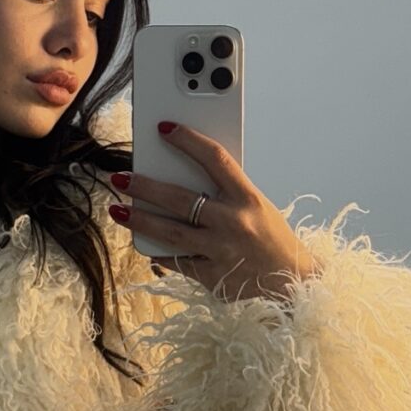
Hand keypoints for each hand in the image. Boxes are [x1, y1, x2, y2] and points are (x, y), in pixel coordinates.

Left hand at [106, 122, 317, 305]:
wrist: (292, 282)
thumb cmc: (271, 238)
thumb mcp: (256, 206)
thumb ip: (226, 192)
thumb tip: (183, 174)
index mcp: (248, 198)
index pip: (215, 159)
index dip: (188, 140)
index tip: (164, 128)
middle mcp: (234, 223)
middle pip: (180, 199)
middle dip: (145, 187)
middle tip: (120, 177)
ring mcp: (221, 252)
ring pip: (171, 233)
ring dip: (140, 220)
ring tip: (118, 210)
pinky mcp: (213, 278)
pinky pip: (178, 262)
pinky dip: (161, 253)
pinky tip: (146, 245)